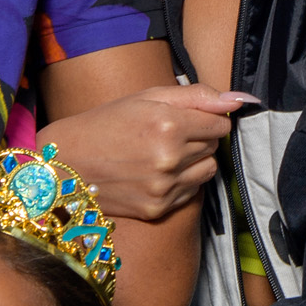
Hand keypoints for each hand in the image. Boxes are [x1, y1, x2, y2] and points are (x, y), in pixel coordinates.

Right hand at [39, 85, 246, 221]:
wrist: (65, 163)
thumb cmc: (106, 123)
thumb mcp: (147, 97)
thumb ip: (197, 96)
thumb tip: (239, 100)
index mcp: (168, 125)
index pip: (221, 124)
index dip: (206, 118)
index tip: (186, 117)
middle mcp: (169, 159)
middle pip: (214, 146)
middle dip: (199, 137)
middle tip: (167, 133)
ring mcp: (164, 188)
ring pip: (208, 170)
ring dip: (195, 161)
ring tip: (164, 154)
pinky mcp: (158, 209)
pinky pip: (192, 192)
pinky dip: (182, 181)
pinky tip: (156, 172)